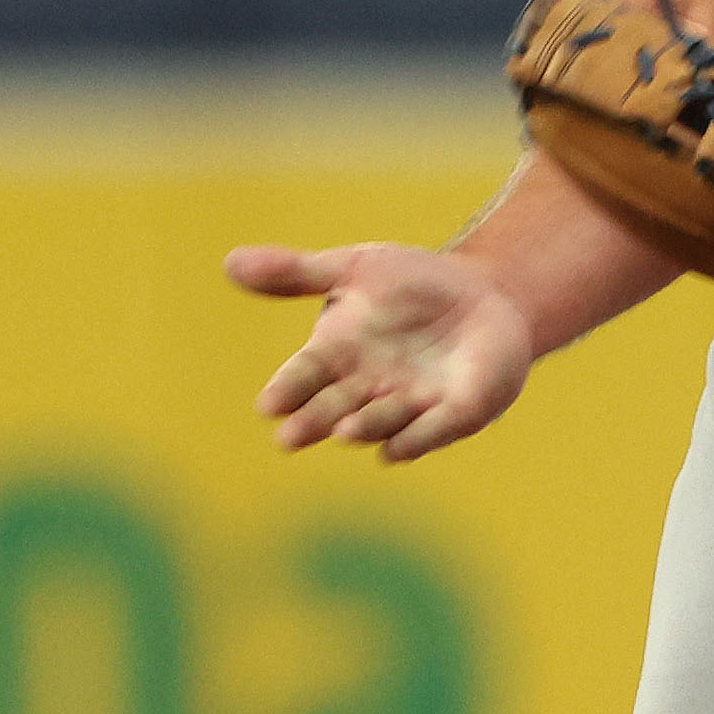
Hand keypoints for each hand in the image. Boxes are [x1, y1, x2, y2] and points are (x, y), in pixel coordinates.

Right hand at [226, 241, 535, 462]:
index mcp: (336, 355)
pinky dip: (415, 439)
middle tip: (289, 438)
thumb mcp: (355, 268)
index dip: (287, 389)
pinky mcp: (456, 412)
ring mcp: (411, 404)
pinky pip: (433, 429)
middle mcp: (367, 389)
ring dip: (363, 427)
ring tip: (343, 431)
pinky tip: (396, 450)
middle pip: (333, 408)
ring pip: (381, 421)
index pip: (304, 376)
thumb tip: (229, 262)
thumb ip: (296, 272)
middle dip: (313, 422)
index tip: (268, 404)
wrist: (483, 294)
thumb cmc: (410, 285)